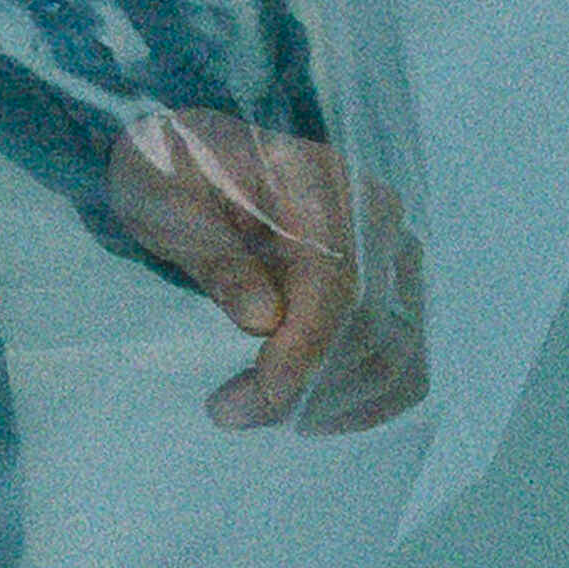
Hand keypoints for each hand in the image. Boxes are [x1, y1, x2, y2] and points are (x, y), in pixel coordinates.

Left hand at [107, 110, 426, 434]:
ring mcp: (392, 253)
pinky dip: (364, 397)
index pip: (337, 280)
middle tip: (228, 411)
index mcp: (319, 179)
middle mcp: (375, 215)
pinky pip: (402, 357)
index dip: (306, 347)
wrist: (189, 154)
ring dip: (333, 400)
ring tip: (252, 412)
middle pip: (373, 324)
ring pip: (397, 351)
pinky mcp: (393, 288)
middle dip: (307, 384)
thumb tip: (264, 320)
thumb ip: (215, 257)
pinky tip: (307, 413)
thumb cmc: (171, 172)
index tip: (262, 394)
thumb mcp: (165, 204)